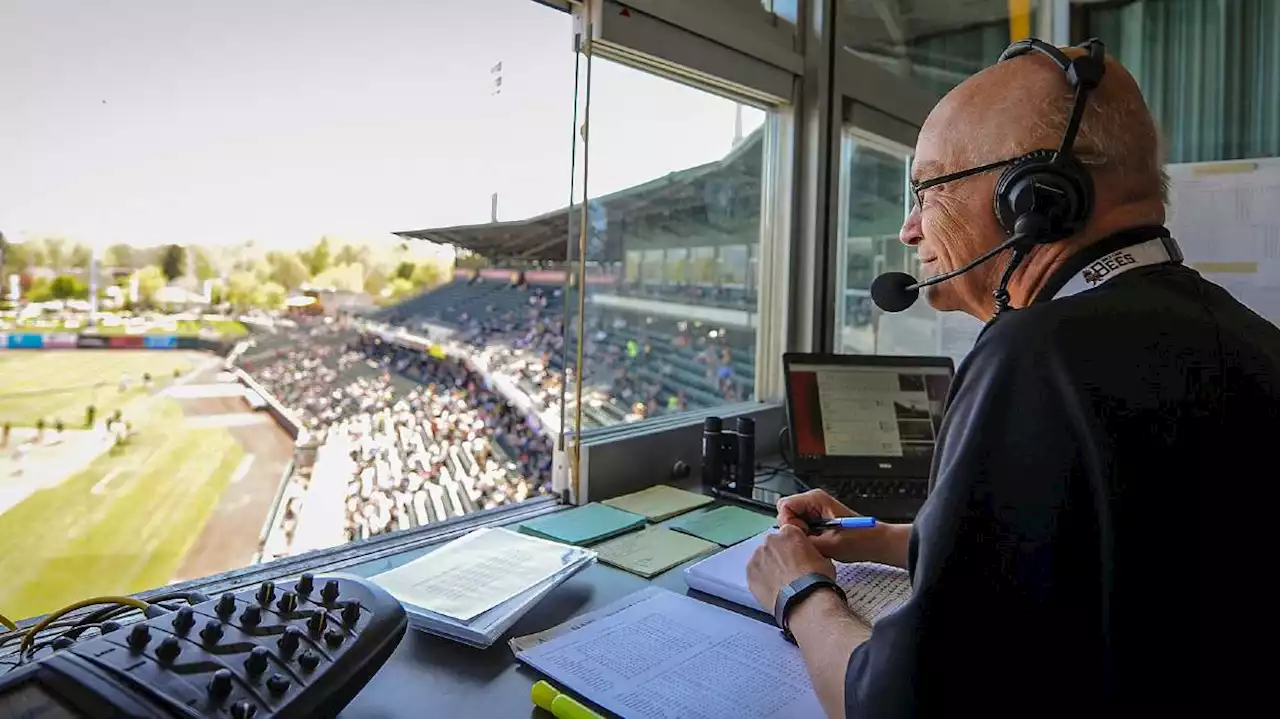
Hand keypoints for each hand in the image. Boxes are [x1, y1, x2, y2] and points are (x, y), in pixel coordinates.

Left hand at [746, 525, 835, 611]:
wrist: (804, 600)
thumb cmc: (816, 580)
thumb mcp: (823, 559)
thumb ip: (810, 552)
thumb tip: (809, 558)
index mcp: (789, 532)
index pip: (788, 533)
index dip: (793, 546)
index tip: (795, 556)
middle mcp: (771, 540)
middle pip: (773, 545)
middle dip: (779, 555)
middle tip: (788, 571)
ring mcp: (758, 556)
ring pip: (762, 559)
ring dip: (769, 567)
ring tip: (781, 583)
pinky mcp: (750, 573)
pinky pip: (754, 573)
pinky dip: (760, 579)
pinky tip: (772, 589)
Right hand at [776, 489, 891, 564]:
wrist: (875, 542)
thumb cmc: (860, 539)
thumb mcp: (829, 544)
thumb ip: (805, 540)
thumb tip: (787, 541)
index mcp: (816, 499)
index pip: (784, 506)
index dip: (789, 523)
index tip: (802, 535)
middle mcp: (813, 501)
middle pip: (786, 513)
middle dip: (793, 529)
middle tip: (809, 540)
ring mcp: (814, 510)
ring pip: (792, 521)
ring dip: (800, 535)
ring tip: (817, 542)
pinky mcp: (817, 519)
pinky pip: (801, 527)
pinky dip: (806, 537)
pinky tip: (818, 543)